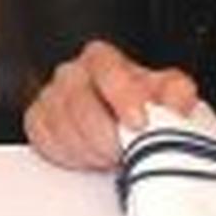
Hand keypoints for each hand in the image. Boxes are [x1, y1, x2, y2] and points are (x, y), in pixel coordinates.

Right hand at [23, 38, 197, 170]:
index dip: (123, 97)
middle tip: (125, 152)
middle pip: (80, 104)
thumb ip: (177, 93)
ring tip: (112, 155)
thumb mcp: (169, 92)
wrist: (124, 121)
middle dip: (106, 135)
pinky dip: (70, 156)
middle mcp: (72, 72)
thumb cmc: (142, 102)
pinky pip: (46, 142)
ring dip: (90, 150)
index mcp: (101, 58)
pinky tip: (89, 156)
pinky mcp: (37, 121)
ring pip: (62, 127)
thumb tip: (176, 105)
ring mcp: (50, 96)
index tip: (139, 123)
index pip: (107, 70)